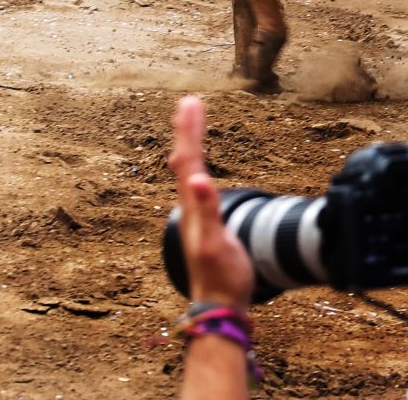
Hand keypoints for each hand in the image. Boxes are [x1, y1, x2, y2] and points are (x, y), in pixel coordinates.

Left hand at [168, 97, 253, 311]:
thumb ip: (207, 211)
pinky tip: (201, 172)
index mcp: (192, 206)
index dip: (189, 132)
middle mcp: (191, 207)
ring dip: (191, 145)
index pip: (189, 160)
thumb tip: (197, 179)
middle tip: (189, 103)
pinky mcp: (207, 224)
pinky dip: (199, 169)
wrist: (220, 305)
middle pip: (186, 161)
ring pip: (190, 172)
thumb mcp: (215, 243)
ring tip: (191, 125)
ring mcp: (197, 216)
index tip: (191, 102)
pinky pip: (199, 187)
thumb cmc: (221, 276)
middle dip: (187, 131)